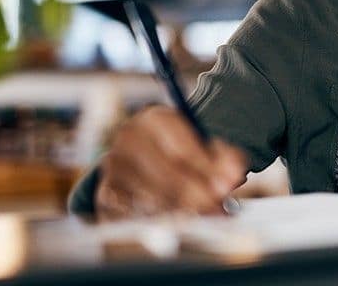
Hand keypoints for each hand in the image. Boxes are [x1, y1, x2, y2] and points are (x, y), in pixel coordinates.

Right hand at [95, 106, 247, 220]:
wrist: (143, 151)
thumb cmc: (180, 146)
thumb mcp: (203, 142)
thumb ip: (223, 156)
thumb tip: (233, 176)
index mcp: (154, 118)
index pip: (181, 147)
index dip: (206, 168)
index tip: (228, 184)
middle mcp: (128, 138)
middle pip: (166, 174)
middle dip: (197, 193)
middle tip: (220, 207)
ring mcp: (113, 166)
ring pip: (152, 196)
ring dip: (183, 210)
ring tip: (207, 213)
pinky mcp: (105, 193)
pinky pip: (136, 213)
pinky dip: (161, 218)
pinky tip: (181, 218)